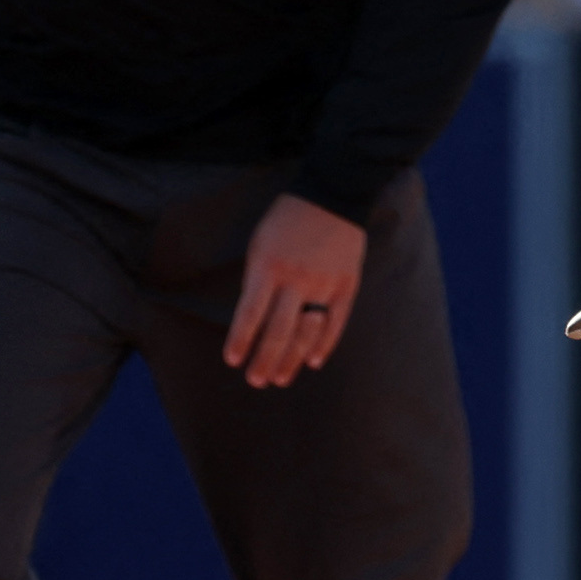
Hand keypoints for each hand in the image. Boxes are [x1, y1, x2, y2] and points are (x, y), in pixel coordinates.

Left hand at [226, 193, 366, 389]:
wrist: (331, 198)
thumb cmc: (286, 221)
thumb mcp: (260, 245)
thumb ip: (257, 281)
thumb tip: (255, 320)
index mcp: (267, 267)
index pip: (250, 314)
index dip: (240, 340)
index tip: (233, 361)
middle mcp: (295, 279)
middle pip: (278, 331)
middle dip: (266, 360)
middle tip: (256, 381)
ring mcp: (324, 284)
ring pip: (307, 331)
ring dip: (293, 359)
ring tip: (282, 378)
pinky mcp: (347, 284)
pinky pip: (336, 321)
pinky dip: (325, 343)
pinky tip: (314, 360)